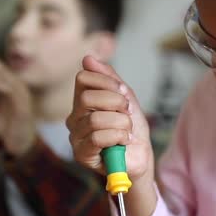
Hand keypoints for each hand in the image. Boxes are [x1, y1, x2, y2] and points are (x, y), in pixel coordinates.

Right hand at [66, 56, 156, 215]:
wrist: (140, 157)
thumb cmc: (132, 129)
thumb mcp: (126, 99)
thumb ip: (109, 78)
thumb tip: (88, 58)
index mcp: (82, 101)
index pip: (83, 78)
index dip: (107, 82)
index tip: (123, 94)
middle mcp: (74, 118)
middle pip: (87, 97)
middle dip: (115, 103)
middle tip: (126, 114)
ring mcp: (75, 137)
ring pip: (95, 119)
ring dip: (121, 123)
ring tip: (126, 131)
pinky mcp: (81, 154)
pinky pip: (98, 137)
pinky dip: (118, 137)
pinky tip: (122, 142)